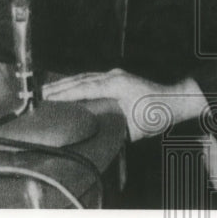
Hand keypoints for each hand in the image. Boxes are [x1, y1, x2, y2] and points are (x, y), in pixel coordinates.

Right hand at [44, 69, 206, 140]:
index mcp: (116, 85)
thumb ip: (116, 133)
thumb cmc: (158, 114)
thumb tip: (96, 143)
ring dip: (66, 83)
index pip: (84, 88)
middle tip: (39, 95)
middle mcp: (114, 76)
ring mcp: (116, 74)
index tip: (46, 99)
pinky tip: (69, 87)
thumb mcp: (136, 129)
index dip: (64, 94)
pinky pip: (92, 78)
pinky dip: (78, 82)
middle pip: (81, 80)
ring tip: (47, 90)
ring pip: (85, 76)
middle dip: (59, 87)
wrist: (177, 99)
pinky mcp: (118, 76)